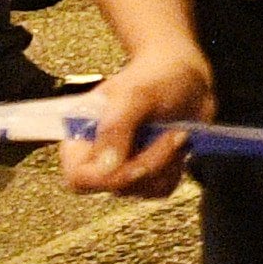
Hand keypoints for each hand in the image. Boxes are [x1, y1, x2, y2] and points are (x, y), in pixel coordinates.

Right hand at [64, 39, 209, 196]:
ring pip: (142, 189)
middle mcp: (99, 156)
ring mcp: (124, 166)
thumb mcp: (134, 94)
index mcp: (82, 135)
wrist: (184, 73)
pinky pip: (161, 188)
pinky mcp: (149, 172)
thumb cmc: (154, 75)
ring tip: (177, 131)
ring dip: (167, 163)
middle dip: (150, 163)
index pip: (78, 177)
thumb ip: (116, 127)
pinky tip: (178, 143)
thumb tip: (106, 167)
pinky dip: (175, 169)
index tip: (139, 161)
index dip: (108, 178)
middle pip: (115, 186)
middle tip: (173, 133)